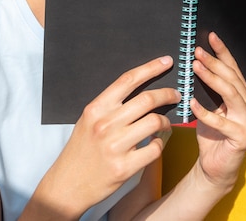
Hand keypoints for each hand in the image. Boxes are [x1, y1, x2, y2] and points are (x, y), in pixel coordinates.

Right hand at [26, 56, 180, 219]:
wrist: (68, 183)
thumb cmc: (81, 149)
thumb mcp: (88, 120)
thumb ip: (110, 106)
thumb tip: (140, 92)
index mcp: (96, 108)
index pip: (127, 80)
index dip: (150, 68)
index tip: (166, 62)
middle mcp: (105, 124)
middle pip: (147, 100)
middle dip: (167, 94)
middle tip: (176, 95)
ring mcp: (115, 146)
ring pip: (155, 122)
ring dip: (166, 121)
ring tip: (165, 123)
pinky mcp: (125, 167)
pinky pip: (155, 148)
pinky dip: (161, 144)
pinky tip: (157, 142)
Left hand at [191, 32, 245, 191]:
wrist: (215, 164)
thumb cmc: (210, 132)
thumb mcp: (207, 104)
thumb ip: (206, 87)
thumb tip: (192, 63)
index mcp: (242, 94)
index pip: (233, 68)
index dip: (222, 51)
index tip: (210, 36)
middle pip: (231, 78)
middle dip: (214, 62)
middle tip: (196, 51)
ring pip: (230, 94)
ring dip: (212, 79)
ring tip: (195, 68)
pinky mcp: (242, 137)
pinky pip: (222, 122)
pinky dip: (206, 112)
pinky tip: (192, 103)